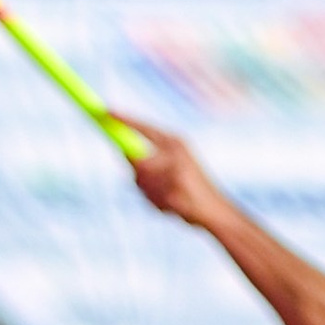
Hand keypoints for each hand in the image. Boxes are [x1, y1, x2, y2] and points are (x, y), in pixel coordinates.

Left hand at [112, 122, 234, 234]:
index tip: (105, 110)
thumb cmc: (194, 188)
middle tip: (152, 181)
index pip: (144, 126)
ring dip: (148, 192)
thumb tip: (121, 151)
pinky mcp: (174, 194)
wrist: (218, 213)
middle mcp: (176, 153)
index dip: (124, 118)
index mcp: (177, 142)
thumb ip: (151, 156)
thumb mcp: (176, 164)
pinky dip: (157, 206)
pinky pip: (150, 199)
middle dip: (138, 172)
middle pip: (136, 159)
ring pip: (140, 181)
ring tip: (168, 198)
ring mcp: (175, 174)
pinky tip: (174, 208)